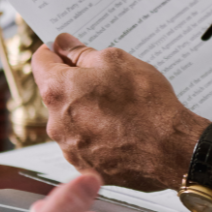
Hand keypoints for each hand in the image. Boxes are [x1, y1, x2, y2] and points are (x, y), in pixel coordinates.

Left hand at [32, 34, 208, 192]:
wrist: (171, 149)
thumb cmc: (145, 102)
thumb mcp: (117, 61)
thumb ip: (82, 52)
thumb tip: (64, 44)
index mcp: (58, 90)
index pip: (40, 62)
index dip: (53, 51)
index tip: (65, 48)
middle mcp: (56, 122)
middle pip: (56, 94)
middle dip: (75, 83)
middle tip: (105, 79)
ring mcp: (70, 149)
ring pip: (71, 120)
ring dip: (86, 111)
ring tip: (119, 108)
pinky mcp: (86, 166)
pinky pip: (85, 144)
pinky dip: (97, 134)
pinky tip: (121, 130)